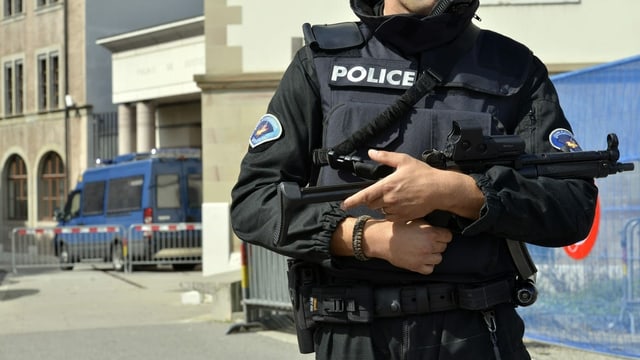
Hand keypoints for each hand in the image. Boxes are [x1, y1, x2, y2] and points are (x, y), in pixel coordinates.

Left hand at [342, 149, 483, 221]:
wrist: (439, 190)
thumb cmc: (422, 174)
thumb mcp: (403, 160)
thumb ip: (385, 157)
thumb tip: (371, 152)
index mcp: (387, 185)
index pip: (365, 196)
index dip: (352, 201)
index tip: (344, 204)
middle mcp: (389, 199)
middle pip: (371, 203)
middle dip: (372, 198)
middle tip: (384, 190)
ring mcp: (396, 210)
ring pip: (381, 210)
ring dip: (383, 205)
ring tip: (396, 196)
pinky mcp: (404, 217)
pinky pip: (391, 217)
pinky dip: (391, 212)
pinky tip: (400, 204)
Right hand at [364, 218, 451, 274]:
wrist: (383, 239)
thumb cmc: (396, 228)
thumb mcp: (415, 220)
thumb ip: (428, 225)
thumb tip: (438, 228)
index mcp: (430, 233)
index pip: (448, 236)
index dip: (443, 235)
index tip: (439, 235)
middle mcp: (428, 246)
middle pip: (444, 247)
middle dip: (437, 244)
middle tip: (428, 241)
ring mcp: (423, 257)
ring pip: (438, 258)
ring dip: (433, 255)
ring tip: (425, 250)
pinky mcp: (416, 266)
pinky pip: (430, 269)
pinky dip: (427, 265)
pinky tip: (422, 258)